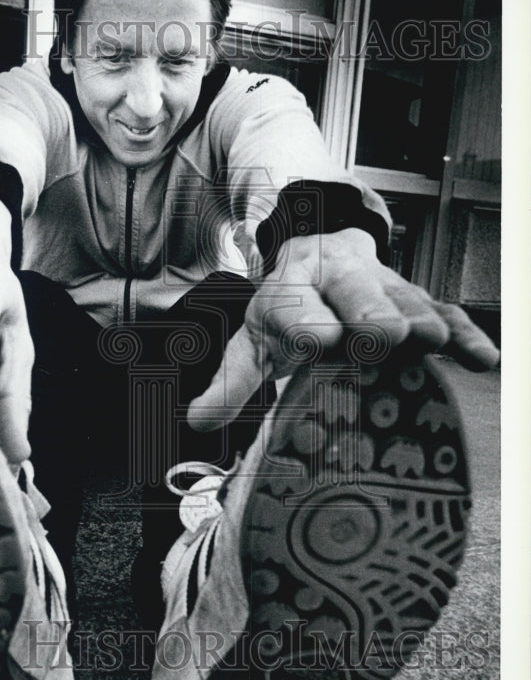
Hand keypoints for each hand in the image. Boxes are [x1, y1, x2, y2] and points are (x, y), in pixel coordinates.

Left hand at [187, 227, 499, 431]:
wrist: (318, 257)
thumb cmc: (285, 310)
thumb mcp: (253, 341)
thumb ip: (231, 381)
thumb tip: (198, 422)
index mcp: (291, 289)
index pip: (298, 308)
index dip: (310, 324)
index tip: (324, 340)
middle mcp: (338, 281)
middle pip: (359, 293)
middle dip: (370, 313)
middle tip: (382, 338)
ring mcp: (382, 286)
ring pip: (405, 300)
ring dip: (418, 321)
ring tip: (429, 344)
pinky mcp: (415, 297)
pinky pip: (444, 311)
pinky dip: (462, 333)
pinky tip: (481, 359)